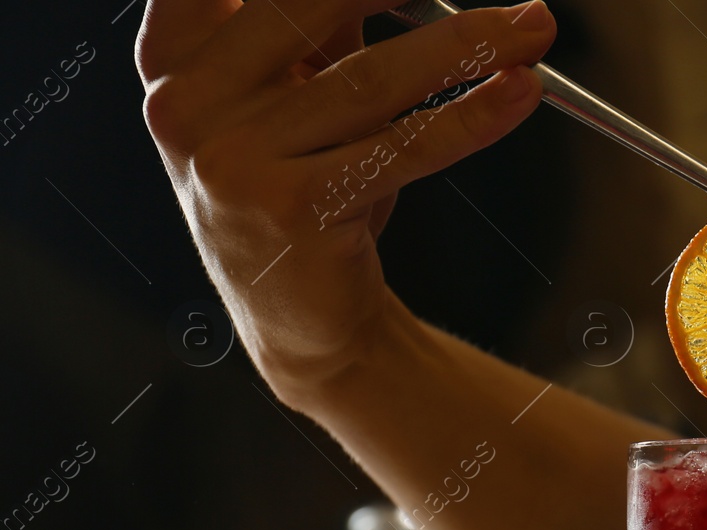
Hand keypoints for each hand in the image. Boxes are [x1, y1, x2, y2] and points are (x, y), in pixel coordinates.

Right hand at [136, 0, 556, 398]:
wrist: (302, 321)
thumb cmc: (303, 194)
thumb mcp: (295, 101)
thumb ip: (322, 27)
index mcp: (173, 60)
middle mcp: (185, 104)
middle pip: (309, 3)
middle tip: (517, 3)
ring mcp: (232, 160)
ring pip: (370, 78)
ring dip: (468, 45)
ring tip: (533, 29)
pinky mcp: (293, 210)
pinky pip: (402, 146)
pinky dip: (472, 116)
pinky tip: (519, 93)